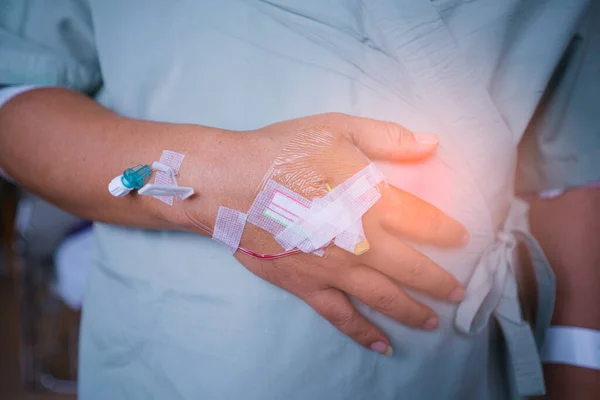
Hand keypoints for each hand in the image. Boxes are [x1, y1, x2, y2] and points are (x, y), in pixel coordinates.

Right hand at [181, 113, 468, 354]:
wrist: (231, 181)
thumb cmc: (284, 151)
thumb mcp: (339, 129)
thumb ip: (388, 138)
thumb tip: (432, 142)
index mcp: (374, 203)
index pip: (425, 222)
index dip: (448, 232)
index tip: (461, 239)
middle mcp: (362, 244)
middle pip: (413, 269)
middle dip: (440, 282)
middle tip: (458, 291)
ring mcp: (335, 270)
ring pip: (384, 298)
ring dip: (413, 311)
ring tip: (433, 321)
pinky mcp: (307, 285)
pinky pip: (341, 315)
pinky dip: (363, 332)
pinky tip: (382, 345)